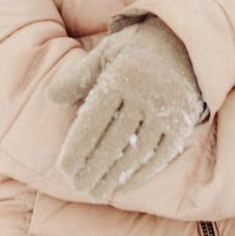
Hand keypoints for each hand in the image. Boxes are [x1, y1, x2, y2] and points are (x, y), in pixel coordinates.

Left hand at [47, 18, 205, 197]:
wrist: (185, 44)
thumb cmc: (135, 50)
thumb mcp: (105, 53)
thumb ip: (78, 77)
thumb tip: (49, 97)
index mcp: (121, 78)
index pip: (93, 121)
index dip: (77, 148)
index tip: (64, 169)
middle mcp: (144, 95)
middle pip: (113, 141)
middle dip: (93, 168)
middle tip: (77, 186)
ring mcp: (165, 110)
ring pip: (136, 151)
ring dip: (114, 176)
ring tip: (96, 191)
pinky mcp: (181, 122)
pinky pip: (160, 154)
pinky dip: (141, 173)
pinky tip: (124, 185)